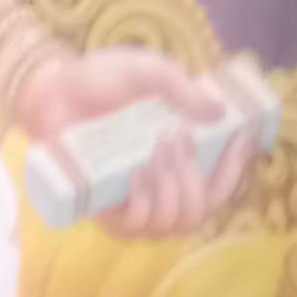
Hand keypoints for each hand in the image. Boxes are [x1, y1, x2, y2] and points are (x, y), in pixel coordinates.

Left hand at [13, 42, 259, 237]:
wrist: (55, 87)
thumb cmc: (104, 79)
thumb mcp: (150, 72)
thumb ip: (183, 88)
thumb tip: (219, 111)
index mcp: (180, 158)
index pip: (221, 182)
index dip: (236, 167)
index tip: (242, 139)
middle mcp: (160, 186)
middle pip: (200, 212)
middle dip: (196, 179)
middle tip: (179, 138)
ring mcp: (132, 200)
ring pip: (171, 223)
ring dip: (172, 188)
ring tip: (155, 150)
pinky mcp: (102, 208)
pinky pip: (134, 224)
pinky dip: (142, 201)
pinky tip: (136, 175)